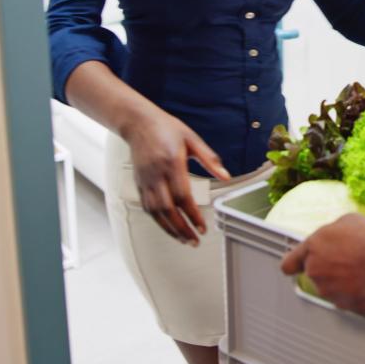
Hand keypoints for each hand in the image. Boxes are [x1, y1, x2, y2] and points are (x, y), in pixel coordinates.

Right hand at [122, 112, 229, 245]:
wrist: (138, 122)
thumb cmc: (167, 128)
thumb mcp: (192, 139)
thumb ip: (209, 159)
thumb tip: (226, 176)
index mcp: (172, 163)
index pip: (183, 196)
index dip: (193, 215)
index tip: (203, 227)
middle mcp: (156, 174)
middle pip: (168, 210)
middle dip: (182, 229)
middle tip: (195, 241)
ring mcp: (145, 180)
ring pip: (156, 212)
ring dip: (170, 229)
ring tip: (184, 240)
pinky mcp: (139, 183)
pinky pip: (147, 207)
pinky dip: (158, 221)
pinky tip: (169, 228)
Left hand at [281, 214, 364, 315]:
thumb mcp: (351, 220)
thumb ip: (335, 229)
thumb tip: (337, 233)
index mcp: (313, 247)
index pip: (290, 261)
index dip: (293, 263)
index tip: (293, 265)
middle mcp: (315, 270)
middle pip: (313, 271)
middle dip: (326, 267)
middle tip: (345, 259)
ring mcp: (327, 290)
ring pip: (328, 285)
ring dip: (339, 279)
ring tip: (360, 269)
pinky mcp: (341, 304)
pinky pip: (343, 297)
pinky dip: (351, 292)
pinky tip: (364, 281)